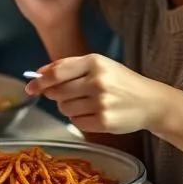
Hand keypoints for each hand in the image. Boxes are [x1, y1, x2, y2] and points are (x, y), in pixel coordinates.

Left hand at [25, 54, 164, 133]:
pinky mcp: (104, 121)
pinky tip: (94, 113)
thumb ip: (68, 66)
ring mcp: (102, 102)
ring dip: (68, 107)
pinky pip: (76, 121)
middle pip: (57, 92)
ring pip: (64, 108)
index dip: (39, 82)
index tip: (30, 87)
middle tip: (67, 95)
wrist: (152, 102)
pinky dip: (79, 119)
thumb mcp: (98, 65)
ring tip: (86, 103)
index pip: (56, 73)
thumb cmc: (121, 82)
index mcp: (95, 62)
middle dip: (55, 95)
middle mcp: (98, 81)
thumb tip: (39, 72)